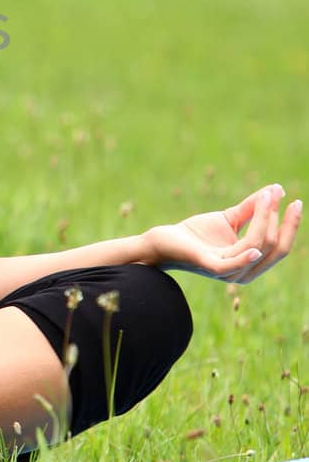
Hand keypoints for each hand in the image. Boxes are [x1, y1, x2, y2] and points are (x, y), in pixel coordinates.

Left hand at [142, 183, 301, 282]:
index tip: (295, 201)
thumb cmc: (197, 234)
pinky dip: (246, 257)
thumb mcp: (229, 218)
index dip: (290, 225)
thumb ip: (253, 208)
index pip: (280, 246)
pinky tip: (256, 247)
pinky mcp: (210, 266)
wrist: (164, 242)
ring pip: (257, 245)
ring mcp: (228, 271)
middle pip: (274, 247)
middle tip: (275, 194)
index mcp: (251, 262)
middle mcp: (244, 272)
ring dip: (263, 218)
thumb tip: (276, 189)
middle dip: (279, 220)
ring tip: (264, 197)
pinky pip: (234, 264)